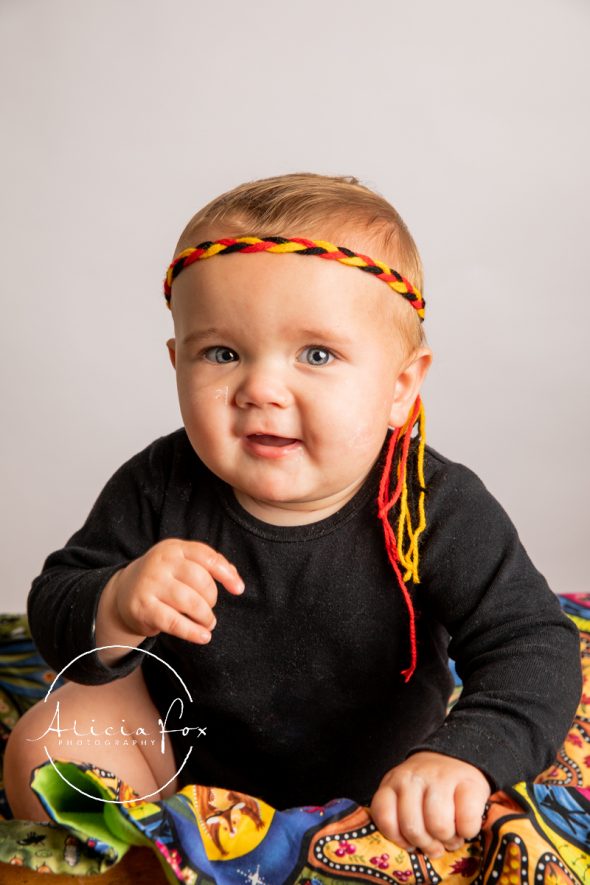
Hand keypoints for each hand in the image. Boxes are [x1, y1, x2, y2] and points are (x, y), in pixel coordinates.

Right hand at [104, 538, 244, 645]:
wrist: (124, 592)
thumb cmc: (164, 578)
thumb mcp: (182, 564)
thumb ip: (209, 567)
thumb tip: (235, 580)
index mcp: (174, 548)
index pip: (206, 556)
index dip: (226, 574)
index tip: (238, 589)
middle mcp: (160, 562)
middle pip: (200, 580)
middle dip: (212, 598)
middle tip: (209, 608)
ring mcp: (150, 584)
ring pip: (189, 602)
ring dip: (205, 616)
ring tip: (208, 623)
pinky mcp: (143, 608)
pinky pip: (173, 622)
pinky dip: (192, 631)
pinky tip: (203, 636)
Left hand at [369, 751, 490, 857]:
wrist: (455, 758)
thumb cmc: (428, 790)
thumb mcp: (404, 799)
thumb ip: (399, 821)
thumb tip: (410, 851)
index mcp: (392, 784)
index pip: (384, 817)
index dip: (398, 839)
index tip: (411, 843)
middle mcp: (413, 777)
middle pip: (412, 828)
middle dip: (427, 844)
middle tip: (436, 843)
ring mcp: (441, 777)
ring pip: (439, 826)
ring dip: (448, 840)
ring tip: (451, 835)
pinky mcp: (469, 783)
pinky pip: (466, 823)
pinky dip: (468, 832)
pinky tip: (465, 827)